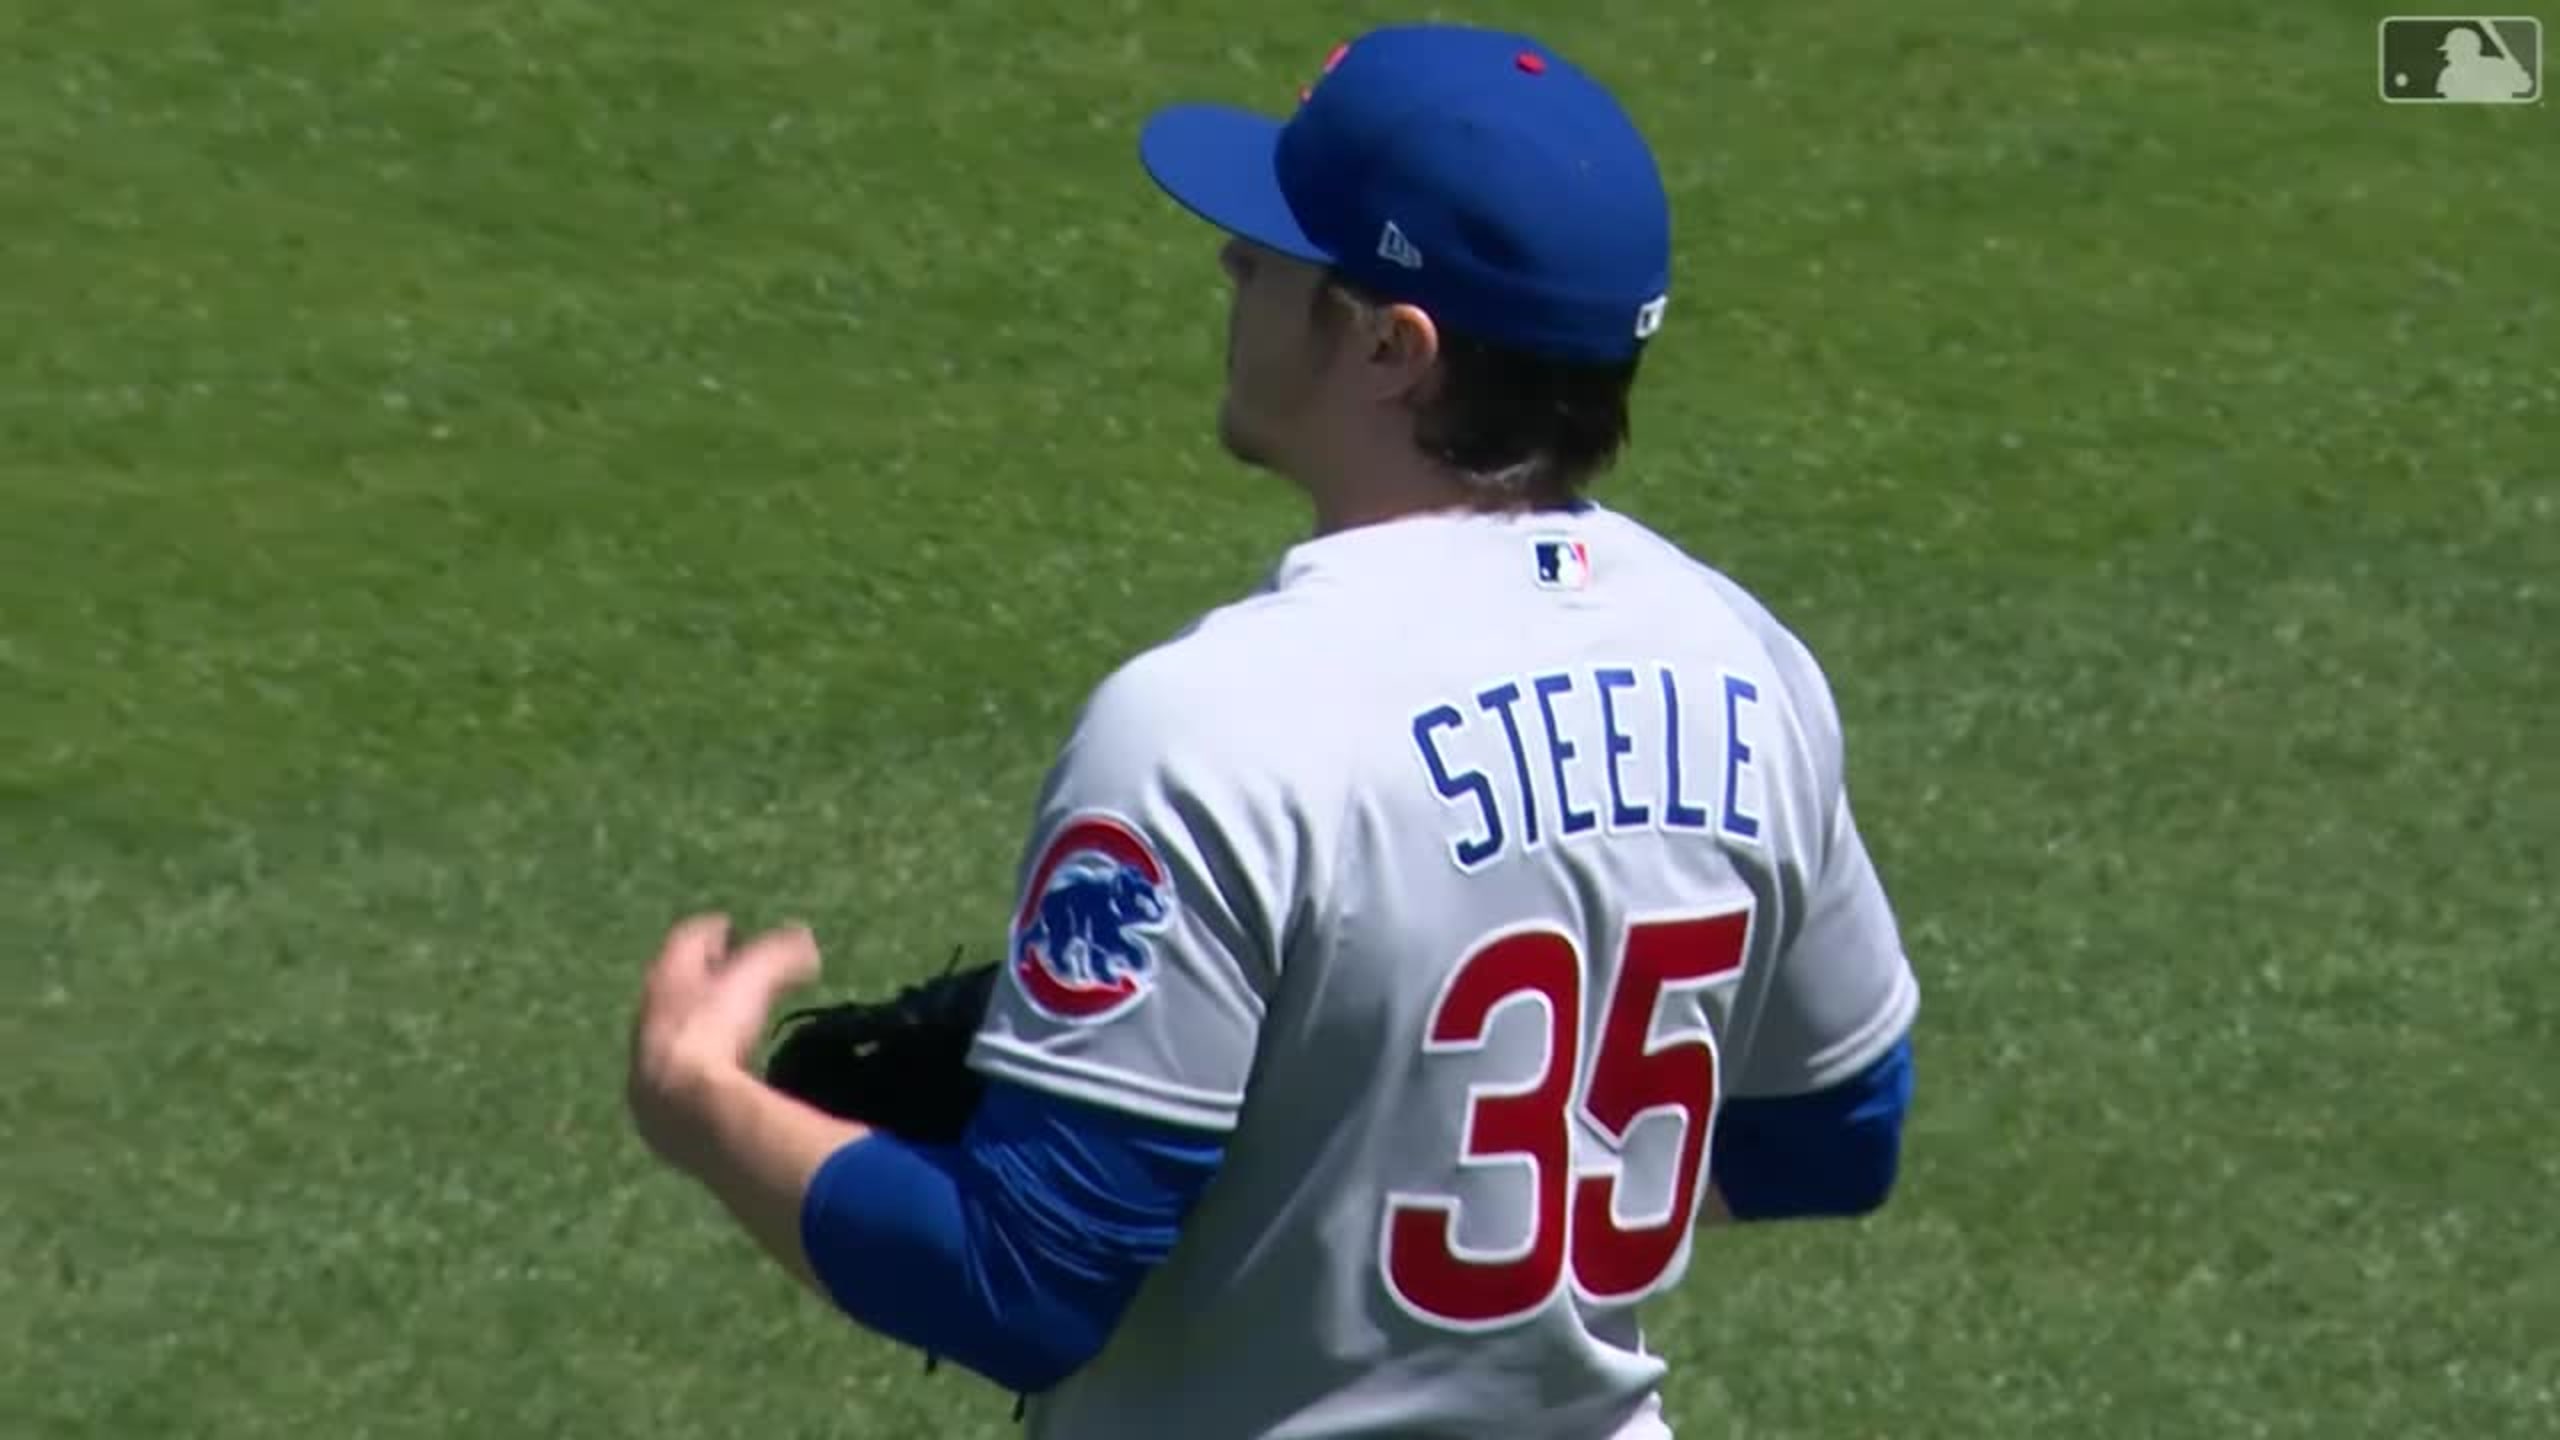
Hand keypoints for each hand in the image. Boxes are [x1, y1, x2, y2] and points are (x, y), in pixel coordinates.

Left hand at [627, 914, 821, 1173]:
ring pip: (672, 1031)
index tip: (731, 928)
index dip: (712, 931)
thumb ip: (780, 953)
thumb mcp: (757, 978)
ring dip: (697, 1022)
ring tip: (729, 1023)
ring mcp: (646, 1061)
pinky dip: (699, 1063)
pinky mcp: (655, 1102)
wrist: (686, 1109)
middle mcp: (648, 1014)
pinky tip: (720, 1072)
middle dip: (702, 976)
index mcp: (666, 976)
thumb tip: (804, 940)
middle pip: (674, 984)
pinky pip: (678, 1072)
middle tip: (730, 972)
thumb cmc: (718, 1031)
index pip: (686, 940)